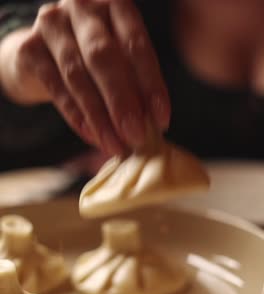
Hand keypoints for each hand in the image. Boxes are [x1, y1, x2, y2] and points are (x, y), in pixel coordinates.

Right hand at [0, 0, 169, 154]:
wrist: (41, 55)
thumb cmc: (90, 60)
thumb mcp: (118, 62)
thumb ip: (134, 83)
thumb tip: (153, 124)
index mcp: (114, 5)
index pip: (136, 45)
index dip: (151, 85)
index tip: (161, 120)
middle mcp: (81, 8)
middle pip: (103, 57)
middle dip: (122, 101)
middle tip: (137, 136)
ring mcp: (52, 25)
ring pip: (78, 75)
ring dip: (99, 116)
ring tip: (115, 144)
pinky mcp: (30, 49)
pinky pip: (56, 88)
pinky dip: (76, 116)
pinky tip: (92, 136)